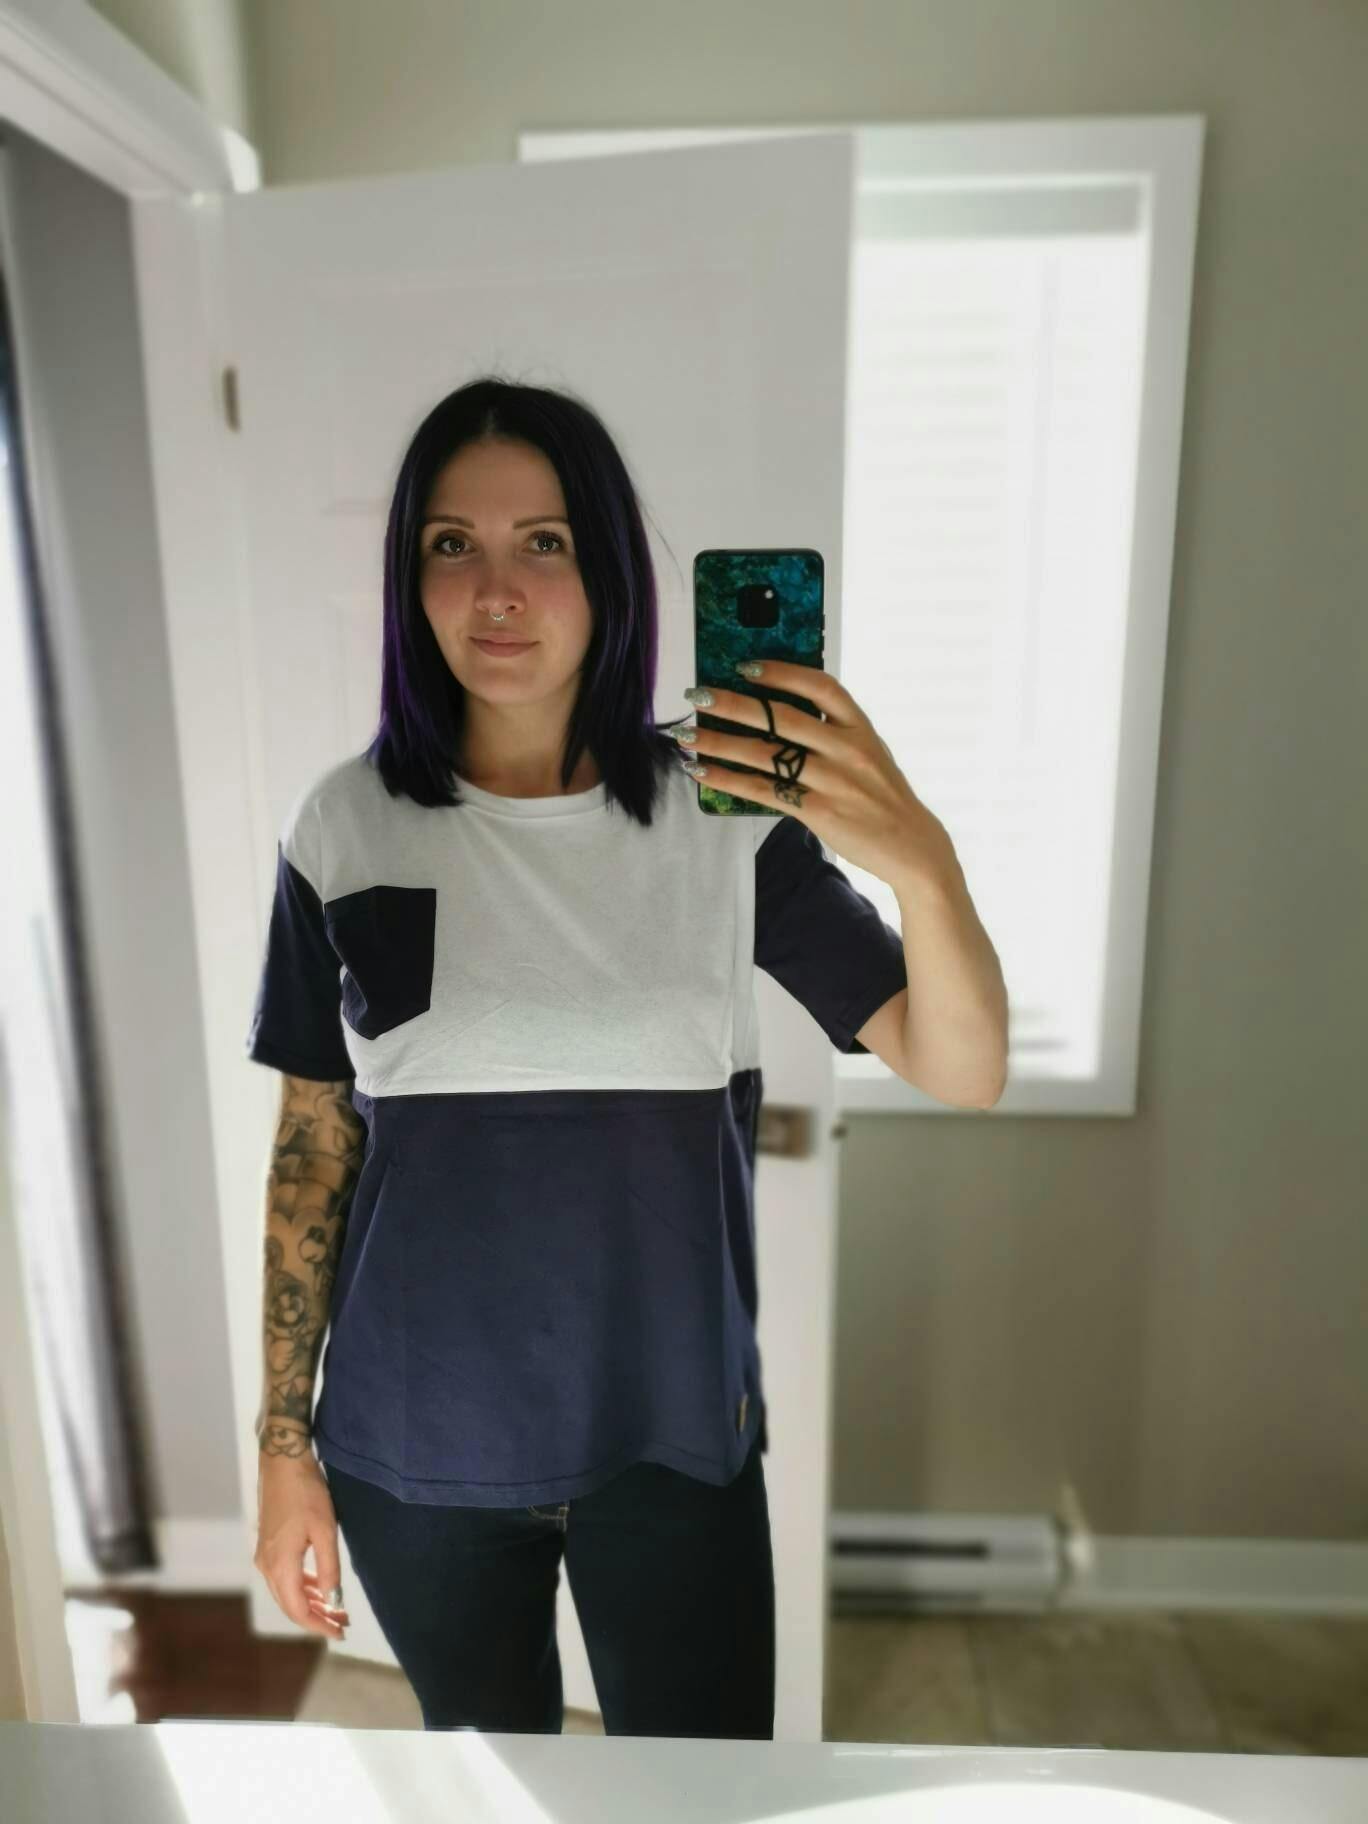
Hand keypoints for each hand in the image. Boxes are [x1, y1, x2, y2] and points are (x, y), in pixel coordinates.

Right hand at [255, 1449, 350, 1640]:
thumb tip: (334, 1601)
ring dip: (310, 1602)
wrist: (282, 1462)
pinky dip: (303, 1586)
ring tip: (336, 1609)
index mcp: (280, 1566)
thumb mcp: (325, 1531)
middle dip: (316, 1617)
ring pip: (287, 1592)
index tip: (340, 1632)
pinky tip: (319, 1587)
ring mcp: (264, 1556)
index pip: (298, 1610)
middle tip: (342, 1623)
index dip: (318, 1625)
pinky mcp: (268, 1546)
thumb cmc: (306, 1494)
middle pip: (290, 1605)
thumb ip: (329, 1568)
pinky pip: (284, 1577)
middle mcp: (267, 1566)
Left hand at [675, 658, 954, 892]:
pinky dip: (729, 779)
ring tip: (686, 734)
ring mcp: (834, 781)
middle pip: (783, 717)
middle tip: (698, 695)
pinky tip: (703, 771)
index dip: (782, 672)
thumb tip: (779, 714)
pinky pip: (764, 791)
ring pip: (766, 754)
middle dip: (735, 704)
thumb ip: (834, 732)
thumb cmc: (882, 797)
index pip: (821, 686)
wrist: (912, 846)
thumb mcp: (868, 753)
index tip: (746, 665)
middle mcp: (848, 749)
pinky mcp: (819, 812)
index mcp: (860, 727)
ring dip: (720, 741)